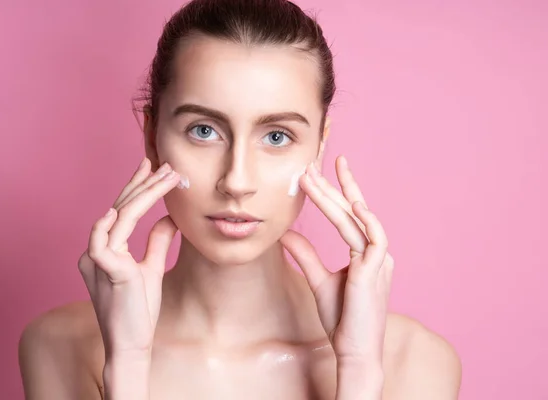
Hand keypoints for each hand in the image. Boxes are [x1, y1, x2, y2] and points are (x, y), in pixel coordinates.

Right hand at [77, 158, 179, 359]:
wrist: (132, 344)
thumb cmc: (139, 311)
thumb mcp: (152, 268)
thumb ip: (157, 242)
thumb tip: (169, 217)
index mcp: (105, 250)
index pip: (122, 211)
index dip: (137, 187)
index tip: (154, 167)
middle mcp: (96, 251)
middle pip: (120, 208)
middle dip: (143, 183)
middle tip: (164, 163)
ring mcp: (97, 260)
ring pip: (118, 216)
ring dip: (143, 193)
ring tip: (166, 176)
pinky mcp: (105, 271)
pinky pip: (103, 240)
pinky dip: (110, 222)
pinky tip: (122, 206)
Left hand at [280, 155, 393, 367]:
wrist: (353, 350)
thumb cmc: (342, 318)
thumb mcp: (319, 280)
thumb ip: (306, 255)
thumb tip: (286, 234)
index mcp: (365, 253)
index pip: (350, 214)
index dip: (338, 189)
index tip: (322, 168)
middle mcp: (375, 252)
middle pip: (352, 211)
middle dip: (333, 185)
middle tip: (314, 163)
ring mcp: (378, 261)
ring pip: (357, 220)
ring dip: (335, 197)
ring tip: (313, 179)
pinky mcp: (376, 272)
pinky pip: (375, 240)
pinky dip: (367, 221)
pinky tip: (352, 205)